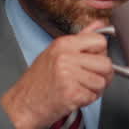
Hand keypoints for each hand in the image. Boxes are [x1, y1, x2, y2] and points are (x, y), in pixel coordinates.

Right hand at [1, 21, 115, 128]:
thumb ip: (81, 38)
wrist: (22, 105)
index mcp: (63, 44)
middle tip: (87, 80)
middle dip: (101, 75)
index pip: (100, 41)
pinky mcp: (71, 93)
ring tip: (77, 88)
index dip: (100, 54)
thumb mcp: (56, 53)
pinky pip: (94, 96)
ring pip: (102, 82)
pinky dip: (87, 100)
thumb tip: (101, 24)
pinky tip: (74, 97)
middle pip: (106, 63)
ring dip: (94, 90)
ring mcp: (68, 75)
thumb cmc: (38, 81)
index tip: (92, 61)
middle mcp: (65, 57)